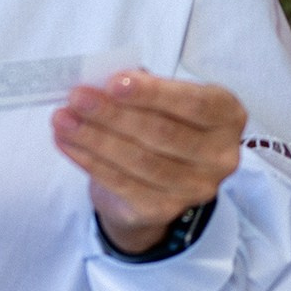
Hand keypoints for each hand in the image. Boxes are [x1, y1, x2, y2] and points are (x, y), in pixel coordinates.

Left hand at [53, 71, 245, 254]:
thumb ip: (139, 86)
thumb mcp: (158, 98)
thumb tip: (99, 80)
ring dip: (94, 138)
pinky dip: (89, 161)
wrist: (155, 180)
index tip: (112, 82)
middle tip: (77, 97)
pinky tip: (67, 143)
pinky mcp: (165, 211)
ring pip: (139, 160)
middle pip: (162, 133)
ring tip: (62, 119)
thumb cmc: (160, 122)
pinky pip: (122, 184)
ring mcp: (196, 188)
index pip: (194, 103)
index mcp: (227, 116)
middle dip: (113, 113)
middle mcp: (221, 155)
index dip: (152, 93)